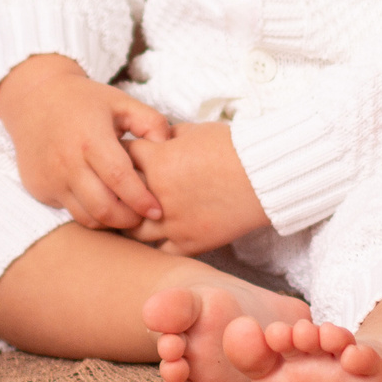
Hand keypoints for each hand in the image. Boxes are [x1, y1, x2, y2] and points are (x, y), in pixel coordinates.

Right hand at [0, 55, 172, 229]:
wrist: (35, 99)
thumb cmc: (85, 101)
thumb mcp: (122, 102)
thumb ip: (151, 123)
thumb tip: (167, 149)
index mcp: (91, 139)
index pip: (120, 179)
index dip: (141, 199)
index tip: (158, 210)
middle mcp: (67, 162)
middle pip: (103, 207)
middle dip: (129, 219)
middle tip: (144, 218)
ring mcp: (50, 178)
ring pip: (86, 217)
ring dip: (109, 221)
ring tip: (127, 214)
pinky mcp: (39, 188)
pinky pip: (69, 211)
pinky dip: (89, 213)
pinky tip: (103, 203)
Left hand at [123, 122, 268, 255]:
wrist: (264, 176)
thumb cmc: (234, 148)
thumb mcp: (196, 130)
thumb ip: (170, 136)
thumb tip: (158, 138)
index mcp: (157, 161)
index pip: (120, 157)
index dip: (119, 156)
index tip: (123, 158)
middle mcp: (157, 193)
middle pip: (118, 196)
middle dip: (116, 191)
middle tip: (118, 189)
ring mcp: (171, 222)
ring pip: (132, 230)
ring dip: (130, 222)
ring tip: (133, 216)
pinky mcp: (188, 243)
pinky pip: (159, 250)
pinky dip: (156, 244)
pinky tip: (158, 236)